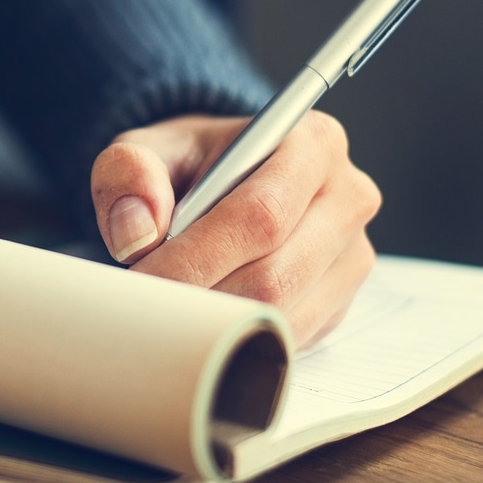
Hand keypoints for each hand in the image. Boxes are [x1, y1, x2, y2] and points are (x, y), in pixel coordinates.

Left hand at [91, 112, 380, 345]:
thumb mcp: (150, 148)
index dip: (196, 257)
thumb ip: (130, 172)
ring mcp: (352, 255)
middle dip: (202, 299)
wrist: (223, 183)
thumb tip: (138, 233)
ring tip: (168, 313)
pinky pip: (292, 337)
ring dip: (218, 325)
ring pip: (286, 315)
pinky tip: (201, 322)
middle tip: (146, 308)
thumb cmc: (191, 164)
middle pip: (275, 275)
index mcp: (313, 143)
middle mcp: (348, 198)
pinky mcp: (342, 300)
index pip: (258, 214)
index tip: (141, 281)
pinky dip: (239, 339)